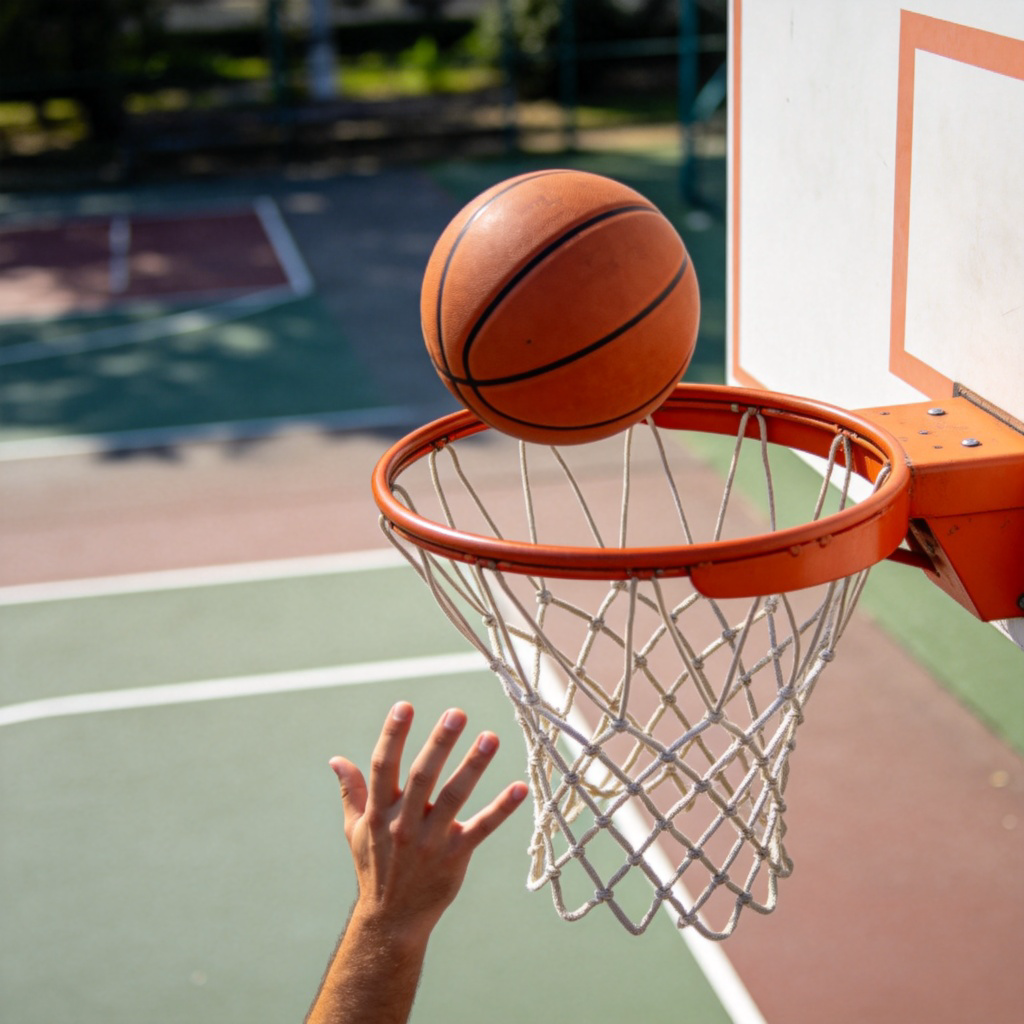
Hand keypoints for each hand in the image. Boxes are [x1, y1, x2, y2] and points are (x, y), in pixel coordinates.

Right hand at [330, 702, 527, 942]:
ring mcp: (431, 840)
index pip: (384, 766)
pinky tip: (520, 787)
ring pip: (454, 797)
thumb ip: (351, 792)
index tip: (404, 705)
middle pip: (423, 776)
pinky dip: (502, 808)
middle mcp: (404, 823)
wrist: (391, 921)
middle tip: (456, 713)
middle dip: (439, 743)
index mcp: (380, 812)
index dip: (393, 735)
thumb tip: (336, 759)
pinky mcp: (456, 856)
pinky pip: (482, 828)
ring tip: (491, 737)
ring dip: (473, 766)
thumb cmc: (375, 869)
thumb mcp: (356, 831)